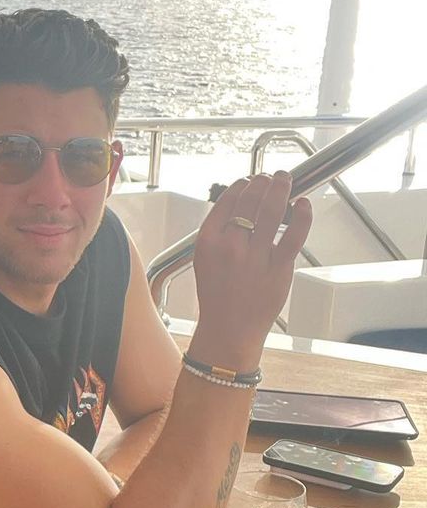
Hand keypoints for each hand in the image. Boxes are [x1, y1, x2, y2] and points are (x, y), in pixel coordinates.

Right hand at [191, 171, 311, 368]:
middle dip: (262, 182)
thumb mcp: (205, 261)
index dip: (241, 186)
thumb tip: (238, 207)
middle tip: (270, 177)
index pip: (226, 202)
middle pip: (249, 201)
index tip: (248, 181)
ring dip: (280, 188)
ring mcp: (255, 257)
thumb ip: (218, 235)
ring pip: (272, 211)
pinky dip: (302, 214)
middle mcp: (230, 246)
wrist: (228, 330)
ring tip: (284, 180)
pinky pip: (294, 233)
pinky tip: (304, 204)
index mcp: (208, 242)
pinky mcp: (278, 267)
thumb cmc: (218, 297)